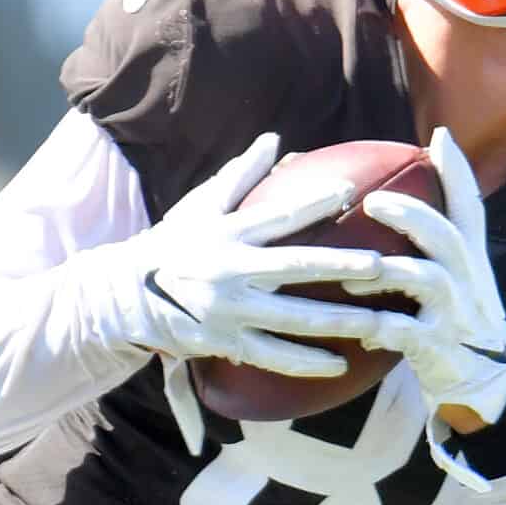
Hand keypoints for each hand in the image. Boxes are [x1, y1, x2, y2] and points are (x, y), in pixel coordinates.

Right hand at [101, 132, 391, 451]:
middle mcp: (231, 272)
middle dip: (340, 267)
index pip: (280, 215)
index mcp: (229, 234)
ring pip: (292, 320)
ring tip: (379, 322)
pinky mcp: (226, 343)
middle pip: (294, 268)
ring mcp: (229, 312)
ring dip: (338, 322)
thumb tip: (274, 139)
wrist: (125, 296)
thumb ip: (240, 174)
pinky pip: (273, 356)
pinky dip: (307, 362)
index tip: (351, 193)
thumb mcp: (200, 206)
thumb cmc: (172, 243)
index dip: (315, 202)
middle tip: (380, 266)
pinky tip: (340, 364)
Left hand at [337, 126, 505, 429]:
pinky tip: (358, 328)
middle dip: (411, 214)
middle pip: (447, 235)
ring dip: (387, 271)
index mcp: (471, 261)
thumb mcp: (457, 281)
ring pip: (426, 280)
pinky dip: (379, 327)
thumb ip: (431, 247)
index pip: (471, 208)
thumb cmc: (458, 325)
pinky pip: (404, 333)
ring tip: (352, 273)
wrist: (486, 387)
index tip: (441, 137)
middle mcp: (468, 281)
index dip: (459, 172)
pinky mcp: (440, 348)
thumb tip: (390, 205)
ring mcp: (457, 315)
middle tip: (373, 201)